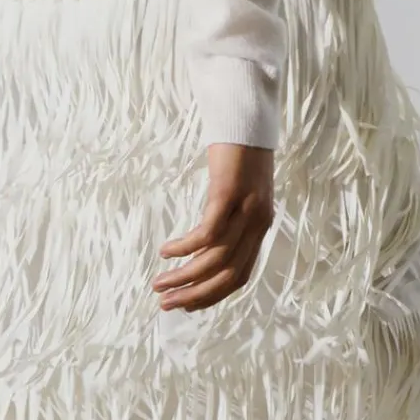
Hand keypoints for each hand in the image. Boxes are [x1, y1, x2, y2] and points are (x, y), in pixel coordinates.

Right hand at [152, 143, 274, 312]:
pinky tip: (166, 251)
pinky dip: (184, 247)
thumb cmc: (237, 153)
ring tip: (159, 284)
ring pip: (214, 259)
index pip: (240, 277)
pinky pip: (206, 233)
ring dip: (184, 276)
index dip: (213, 296)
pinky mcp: (229, 193)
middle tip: (166, 304)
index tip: (187, 305)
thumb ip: (230, 217)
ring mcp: (245, 209)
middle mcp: (258, 223)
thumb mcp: (238, 191)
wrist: (247, 114)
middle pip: (227, 275)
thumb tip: (205, 243)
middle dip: (195, 295)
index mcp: (260, 227)